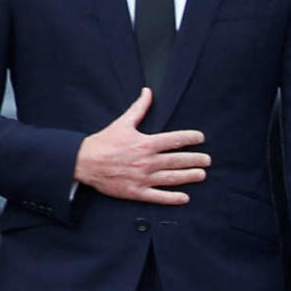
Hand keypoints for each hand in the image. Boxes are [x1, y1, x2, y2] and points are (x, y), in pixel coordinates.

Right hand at [73, 88, 207, 203]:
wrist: (83, 162)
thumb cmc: (104, 142)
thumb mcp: (123, 122)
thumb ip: (139, 108)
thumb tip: (148, 92)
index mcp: (146, 143)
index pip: (175, 139)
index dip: (190, 138)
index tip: (201, 138)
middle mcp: (147, 161)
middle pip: (178, 160)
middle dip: (195, 160)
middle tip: (207, 160)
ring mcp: (142, 177)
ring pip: (172, 178)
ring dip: (189, 176)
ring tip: (202, 175)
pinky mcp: (136, 191)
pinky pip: (158, 196)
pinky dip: (172, 198)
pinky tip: (184, 198)